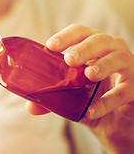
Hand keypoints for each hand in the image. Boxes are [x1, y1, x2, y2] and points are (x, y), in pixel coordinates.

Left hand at [27, 24, 133, 153]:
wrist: (114, 122)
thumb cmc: (91, 97)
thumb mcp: (69, 96)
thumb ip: (52, 98)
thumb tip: (30, 107)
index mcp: (93, 47)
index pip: (81, 32)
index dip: (67, 36)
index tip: (50, 45)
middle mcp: (113, 51)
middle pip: (101, 40)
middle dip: (84, 48)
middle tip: (69, 59)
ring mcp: (128, 68)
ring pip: (119, 58)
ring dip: (103, 65)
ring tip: (88, 75)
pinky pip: (126, 91)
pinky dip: (109, 101)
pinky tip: (92, 110)